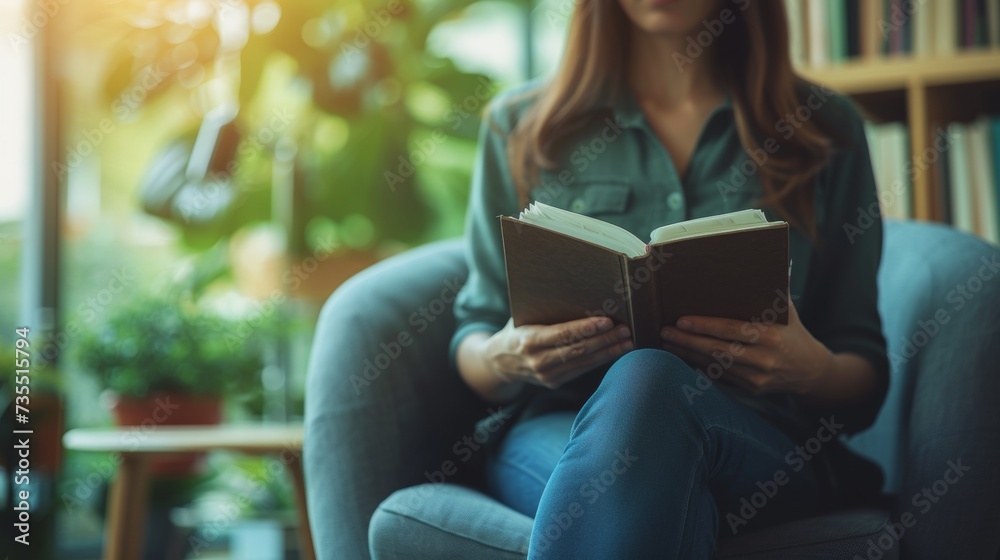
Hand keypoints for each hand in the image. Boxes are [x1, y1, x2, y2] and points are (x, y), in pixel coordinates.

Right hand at [484, 316, 633, 388]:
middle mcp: (538, 360)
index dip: (586, 329)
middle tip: (626, 329)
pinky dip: (600, 360)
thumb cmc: (517, 329)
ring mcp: (546, 375)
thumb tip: (578, 292)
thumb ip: (546, 310)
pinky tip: (614, 351)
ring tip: (627, 341)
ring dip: (608, 351)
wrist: (499, 361)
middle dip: (604, 340)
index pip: (563, 334)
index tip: (607, 321)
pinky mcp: (554, 382)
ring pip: (583, 362)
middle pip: (578, 350)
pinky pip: (581, 370)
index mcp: (529, 340)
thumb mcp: (524, 316)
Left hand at [659, 302, 833, 395]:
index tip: (682, 320)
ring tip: (666, 343)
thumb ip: (773, 288)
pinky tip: (681, 357)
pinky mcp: (750, 389)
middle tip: (665, 331)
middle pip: (718, 350)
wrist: (810, 371)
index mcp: (772, 336)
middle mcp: (764, 359)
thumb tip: (762, 259)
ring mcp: (756, 378)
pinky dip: (699, 367)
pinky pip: (719, 377)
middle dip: (688, 341)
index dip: (705, 326)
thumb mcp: (787, 310)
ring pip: (715, 366)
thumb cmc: (793, 332)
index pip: (732, 330)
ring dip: (688, 354)